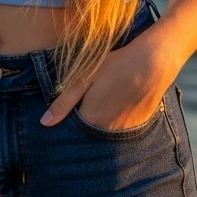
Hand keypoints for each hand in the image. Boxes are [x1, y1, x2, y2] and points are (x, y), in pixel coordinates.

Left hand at [39, 30, 175, 130]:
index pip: (72, 131)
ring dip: (101, 125)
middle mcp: (107, 131)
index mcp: (91, 119)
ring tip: (104, 103)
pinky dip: (117, 122)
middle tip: (89, 103)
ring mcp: (124, 131)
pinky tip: (119, 105)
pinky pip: (121, 131)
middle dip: (84, 126)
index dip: (68, 123)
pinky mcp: (138, 127)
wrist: (152, 62)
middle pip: (89, 134)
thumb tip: (44, 123)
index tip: (69, 113)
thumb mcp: (84, 78)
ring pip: (105, 133)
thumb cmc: (115, 66)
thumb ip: (64, 102)